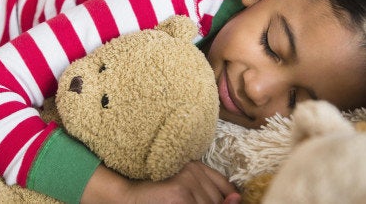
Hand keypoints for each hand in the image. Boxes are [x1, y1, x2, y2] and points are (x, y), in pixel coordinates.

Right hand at [82, 162, 240, 203]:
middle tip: (183, 200)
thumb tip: (237, 198)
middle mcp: (193, 168)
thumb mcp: (186, 189)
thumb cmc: (156, 195)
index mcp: (194, 165)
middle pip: (218, 199)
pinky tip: (174, 202)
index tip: (223, 201)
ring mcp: (187, 179)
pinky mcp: (180, 191)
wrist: (128, 197)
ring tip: (177, 201)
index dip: (225, 200)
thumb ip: (211, 193)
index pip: (225, 187)